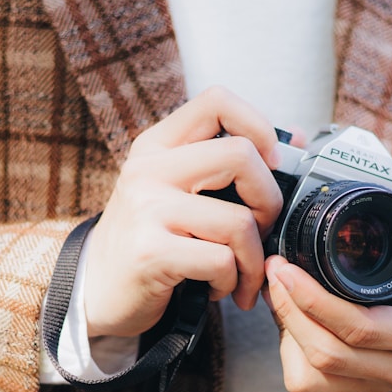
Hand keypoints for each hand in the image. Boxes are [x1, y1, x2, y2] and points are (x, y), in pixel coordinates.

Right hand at [83, 87, 282, 337]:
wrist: (95, 291)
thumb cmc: (149, 239)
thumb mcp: (175, 190)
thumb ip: (225, 164)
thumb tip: (297, 138)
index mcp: (158, 146)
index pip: (217, 100)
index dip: (259, 126)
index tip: (271, 163)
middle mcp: (148, 170)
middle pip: (240, 155)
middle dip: (269, 201)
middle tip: (261, 230)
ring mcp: (146, 210)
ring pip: (239, 221)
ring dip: (253, 259)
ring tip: (241, 275)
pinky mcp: (150, 253)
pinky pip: (221, 262)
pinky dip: (232, 283)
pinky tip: (217, 289)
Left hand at [263, 180, 391, 391]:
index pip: (360, 328)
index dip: (314, 300)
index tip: (287, 267)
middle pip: (328, 353)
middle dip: (290, 311)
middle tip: (275, 269)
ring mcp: (379, 385)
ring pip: (315, 374)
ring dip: (288, 331)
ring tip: (278, 290)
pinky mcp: (361, 390)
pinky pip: (314, 382)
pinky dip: (294, 352)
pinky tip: (293, 320)